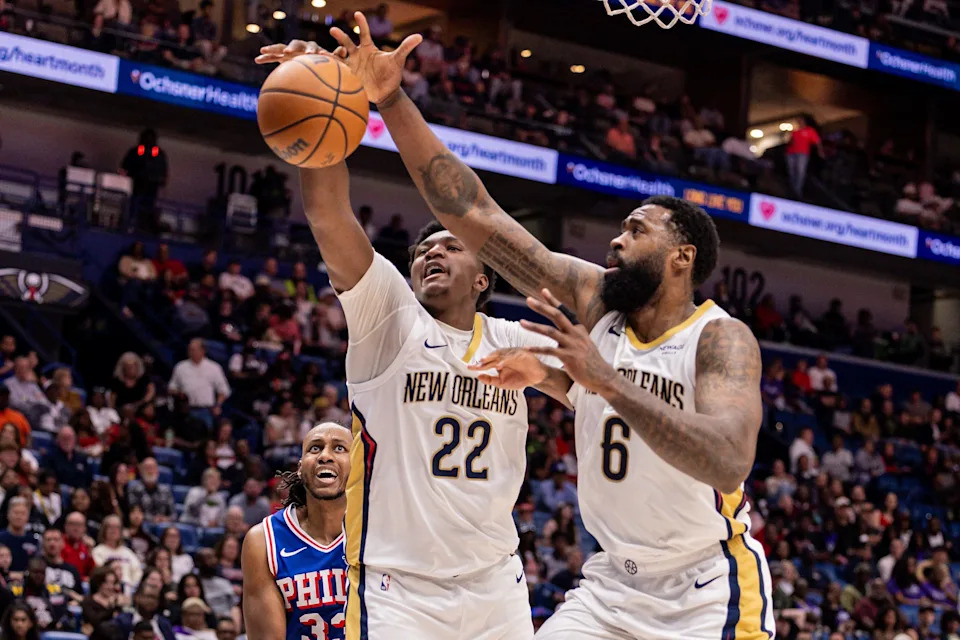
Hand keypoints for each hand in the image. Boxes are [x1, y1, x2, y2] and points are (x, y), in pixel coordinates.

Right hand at [261, 12, 420, 104]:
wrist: (384, 94)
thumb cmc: (391, 76)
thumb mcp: (398, 61)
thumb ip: (405, 47)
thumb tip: (420, 36)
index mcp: (368, 48)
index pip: (363, 32)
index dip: (361, 23)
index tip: (357, 14)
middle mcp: (356, 54)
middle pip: (346, 42)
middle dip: (340, 36)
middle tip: (334, 30)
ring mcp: (349, 65)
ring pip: (335, 57)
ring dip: (325, 53)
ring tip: (316, 51)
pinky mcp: (345, 77)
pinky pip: (333, 72)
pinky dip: (323, 69)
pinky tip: (310, 67)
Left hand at [467, 348, 547, 389]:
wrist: (536, 378)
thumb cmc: (519, 379)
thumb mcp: (502, 383)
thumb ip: (491, 380)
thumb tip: (478, 377)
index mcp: (498, 362)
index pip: (486, 363)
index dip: (478, 365)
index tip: (469, 368)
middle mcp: (504, 356)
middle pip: (492, 356)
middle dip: (484, 360)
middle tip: (476, 364)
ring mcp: (513, 354)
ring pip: (501, 354)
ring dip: (492, 357)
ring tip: (484, 361)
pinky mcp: (522, 353)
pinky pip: (512, 356)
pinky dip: (506, 360)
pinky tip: (500, 365)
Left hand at [520, 289, 618, 396]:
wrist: (602, 376)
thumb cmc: (591, 362)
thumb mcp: (584, 344)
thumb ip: (574, 336)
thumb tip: (564, 330)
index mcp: (578, 329)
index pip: (564, 311)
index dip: (553, 301)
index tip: (543, 290)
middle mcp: (575, 334)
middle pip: (557, 315)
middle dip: (542, 307)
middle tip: (528, 299)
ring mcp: (572, 345)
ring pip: (550, 331)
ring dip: (534, 326)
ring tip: (521, 322)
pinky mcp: (568, 357)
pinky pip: (549, 350)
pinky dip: (537, 349)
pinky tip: (526, 348)